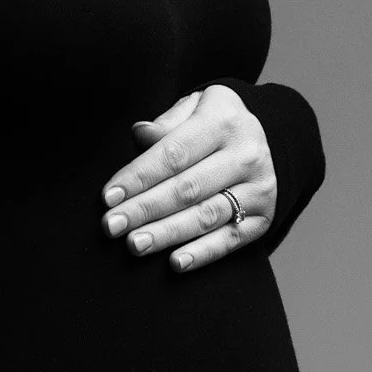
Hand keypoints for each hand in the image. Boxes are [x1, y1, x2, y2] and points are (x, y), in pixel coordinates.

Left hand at [100, 85, 275, 272]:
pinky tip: (175, 263)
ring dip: (166, 233)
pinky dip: (202, 253)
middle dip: (144, 209)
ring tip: (135, 244)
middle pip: (187, 188)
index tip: (108, 197)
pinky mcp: (263, 216)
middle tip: (111, 226)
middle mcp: (246, 154)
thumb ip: (166, 123)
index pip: (173, 153)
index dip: (138, 177)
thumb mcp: (192, 108)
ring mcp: (259, 187)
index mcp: (224, 121)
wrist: (263, 139)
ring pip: (206, 216)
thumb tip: (140, 134)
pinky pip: (230, 239)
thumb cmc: (210, 125)